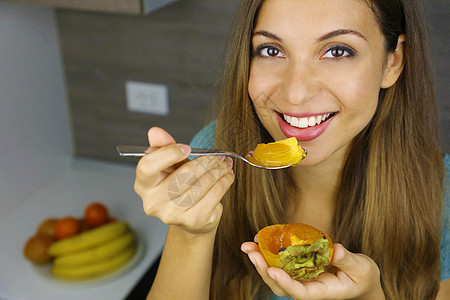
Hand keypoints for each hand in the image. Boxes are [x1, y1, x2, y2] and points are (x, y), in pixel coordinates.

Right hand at [134, 127, 234, 233]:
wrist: (189, 217)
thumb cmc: (178, 186)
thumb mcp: (169, 165)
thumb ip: (163, 147)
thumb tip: (155, 131)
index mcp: (143, 185)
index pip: (148, 166)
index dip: (168, 154)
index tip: (187, 148)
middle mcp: (153, 202)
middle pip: (183, 175)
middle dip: (206, 161)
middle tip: (218, 155)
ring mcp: (173, 214)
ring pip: (202, 184)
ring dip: (218, 170)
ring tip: (224, 164)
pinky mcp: (193, 220)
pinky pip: (214, 195)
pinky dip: (224, 182)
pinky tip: (227, 176)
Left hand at [241, 240, 384, 299]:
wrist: (362, 281)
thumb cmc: (363, 276)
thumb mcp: (362, 268)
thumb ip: (348, 260)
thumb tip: (336, 249)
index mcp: (322, 292)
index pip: (300, 293)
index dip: (285, 283)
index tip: (271, 270)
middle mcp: (308, 288)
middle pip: (280, 285)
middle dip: (263, 269)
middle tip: (250, 251)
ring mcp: (302, 278)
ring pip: (276, 275)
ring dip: (260, 260)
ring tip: (247, 245)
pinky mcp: (299, 268)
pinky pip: (281, 263)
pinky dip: (269, 253)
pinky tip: (260, 240)